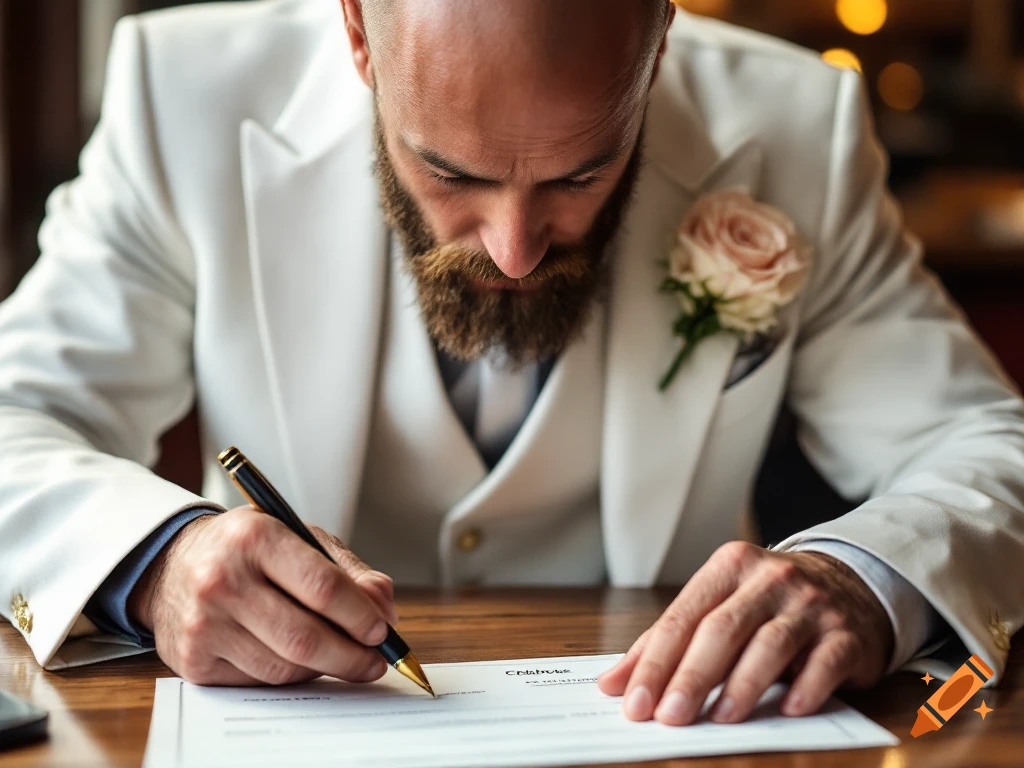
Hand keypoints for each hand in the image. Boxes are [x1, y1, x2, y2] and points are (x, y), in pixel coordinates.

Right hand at [128, 506, 398, 685]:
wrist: (172, 564)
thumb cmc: (248, 550)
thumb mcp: (299, 538)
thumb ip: (348, 571)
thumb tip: (384, 611)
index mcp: (255, 537)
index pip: (323, 586)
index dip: (360, 615)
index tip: (382, 631)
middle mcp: (223, 579)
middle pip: (304, 637)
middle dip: (351, 656)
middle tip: (375, 661)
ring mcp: (204, 623)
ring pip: (284, 667)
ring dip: (323, 668)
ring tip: (339, 656)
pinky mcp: (194, 660)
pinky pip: (258, 681)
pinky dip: (288, 676)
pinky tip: (296, 658)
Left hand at [597, 542, 892, 724]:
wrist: (850, 583)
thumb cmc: (769, 602)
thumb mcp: (720, 606)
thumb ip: (670, 641)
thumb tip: (614, 683)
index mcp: (729, 566)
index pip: (683, 616)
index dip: (655, 661)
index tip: (634, 701)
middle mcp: (770, 579)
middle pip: (721, 629)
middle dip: (691, 676)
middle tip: (669, 716)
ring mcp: (811, 604)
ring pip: (770, 643)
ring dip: (742, 685)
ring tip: (720, 718)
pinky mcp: (846, 633)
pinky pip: (825, 662)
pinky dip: (806, 687)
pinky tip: (788, 709)